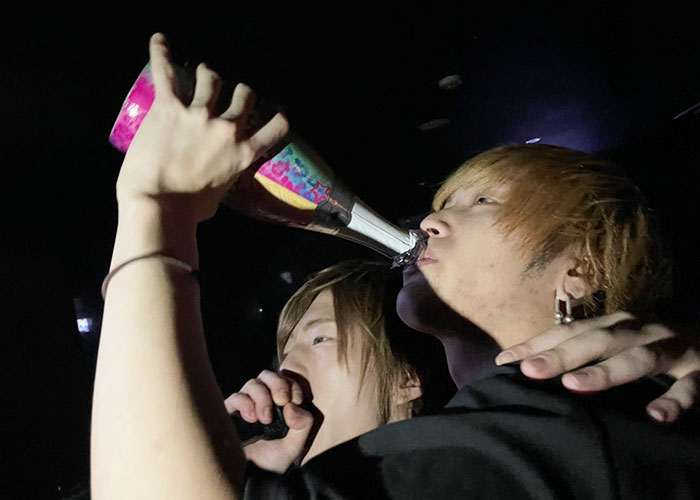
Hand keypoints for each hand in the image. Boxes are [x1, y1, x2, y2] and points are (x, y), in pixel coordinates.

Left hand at [116, 33, 288, 223]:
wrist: (159, 207)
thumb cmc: (188, 212)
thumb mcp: (219, 197)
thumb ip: (222, 178)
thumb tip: (215, 178)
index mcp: (244, 154)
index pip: (277, 127)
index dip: (276, 117)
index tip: (270, 115)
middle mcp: (227, 129)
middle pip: (244, 95)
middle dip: (239, 92)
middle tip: (229, 96)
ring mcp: (198, 115)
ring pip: (211, 78)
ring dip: (208, 74)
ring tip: (201, 73)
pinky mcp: (168, 108)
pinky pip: (166, 72)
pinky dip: (160, 53)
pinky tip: (159, 40)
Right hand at [224, 370, 313, 473]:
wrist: (254, 477)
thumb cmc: (274, 459)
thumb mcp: (296, 443)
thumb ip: (302, 423)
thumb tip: (293, 406)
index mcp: (279, 404)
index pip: (285, 381)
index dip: (292, 386)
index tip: (296, 401)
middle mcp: (262, 400)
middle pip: (267, 376)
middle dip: (277, 384)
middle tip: (282, 401)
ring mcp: (245, 405)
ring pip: (252, 383)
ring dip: (262, 397)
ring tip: (265, 419)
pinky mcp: (230, 413)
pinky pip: (235, 397)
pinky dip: (245, 403)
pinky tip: (251, 419)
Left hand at [495, 312, 699, 422]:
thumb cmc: (651, 348)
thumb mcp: (616, 345)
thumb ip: (581, 353)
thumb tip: (529, 367)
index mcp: (615, 324)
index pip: (569, 332)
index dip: (537, 345)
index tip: (504, 362)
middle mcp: (640, 330)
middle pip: (597, 340)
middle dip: (562, 355)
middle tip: (531, 371)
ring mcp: (672, 348)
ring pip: (639, 357)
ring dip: (607, 371)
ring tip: (575, 385)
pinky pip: (690, 387)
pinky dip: (674, 400)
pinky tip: (655, 416)